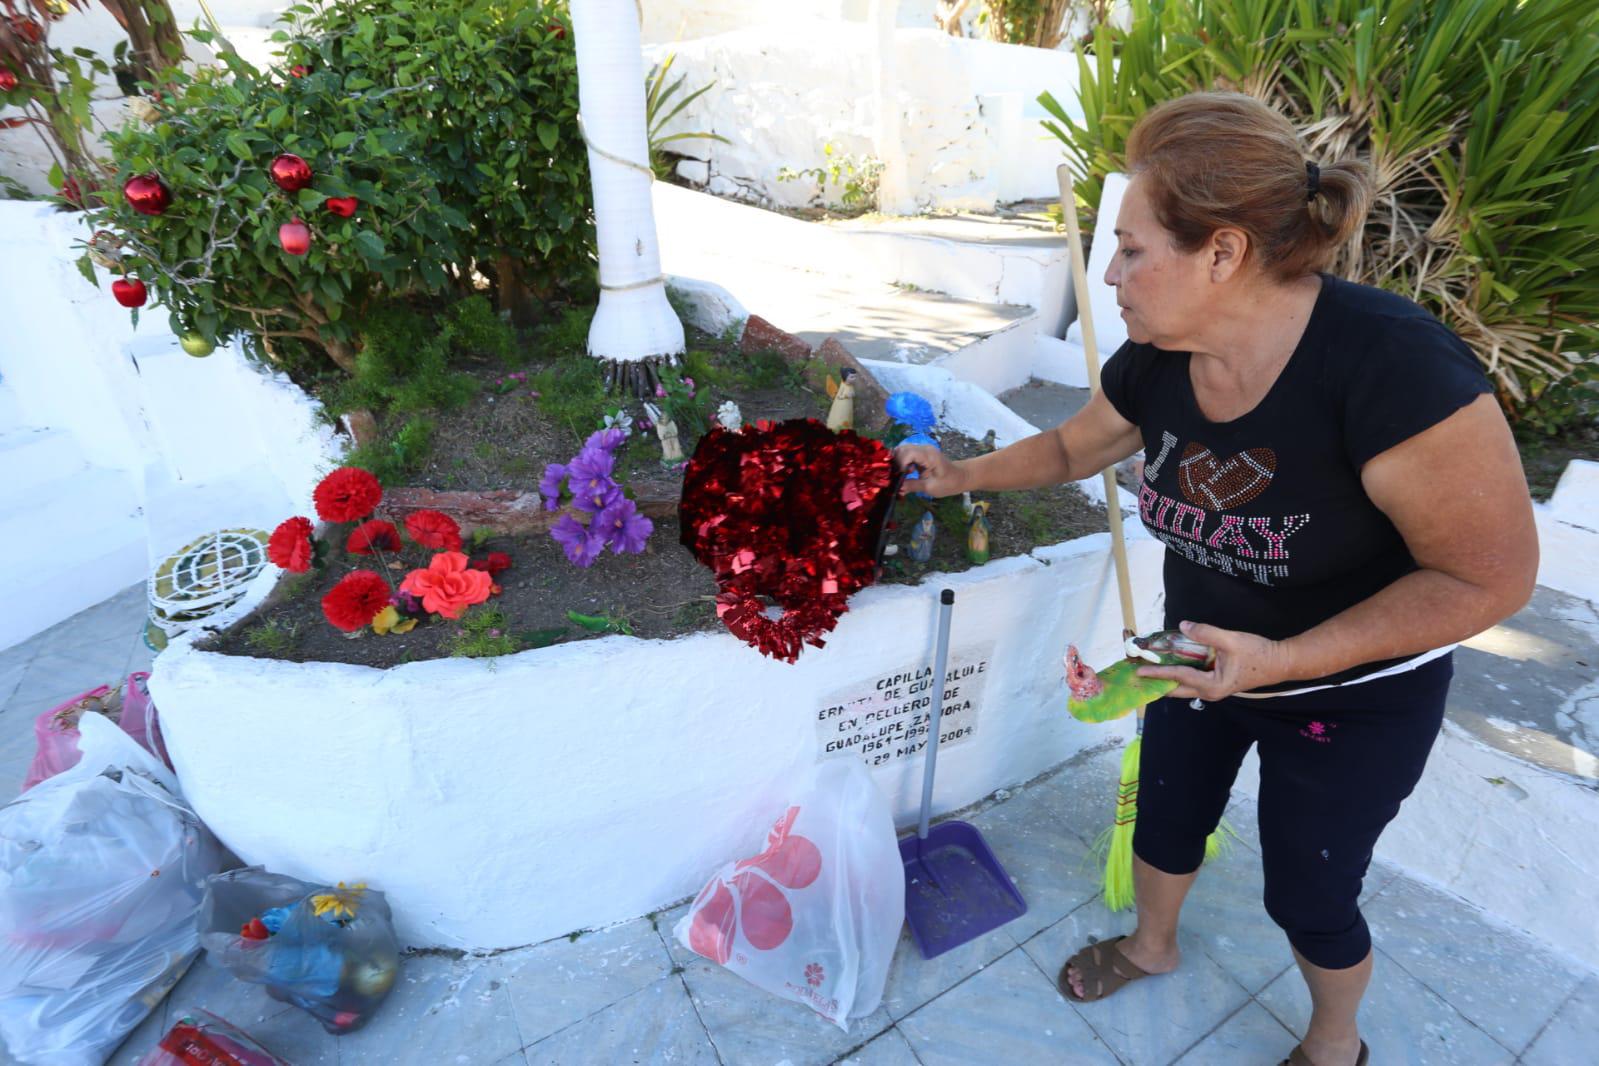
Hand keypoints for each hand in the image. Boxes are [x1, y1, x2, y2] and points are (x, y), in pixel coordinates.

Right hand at [893, 443, 967, 497]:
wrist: (961, 477)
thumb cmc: (948, 483)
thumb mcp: (930, 488)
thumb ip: (913, 486)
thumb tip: (897, 488)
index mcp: (928, 455)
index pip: (907, 453)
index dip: (900, 464)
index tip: (900, 477)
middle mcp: (924, 448)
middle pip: (902, 449)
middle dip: (897, 463)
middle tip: (899, 477)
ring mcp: (922, 449)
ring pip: (902, 450)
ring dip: (898, 462)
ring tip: (902, 474)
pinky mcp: (920, 453)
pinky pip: (906, 453)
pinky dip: (902, 462)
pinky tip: (906, 472)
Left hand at [1136, 621, 1293, 700]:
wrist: (1280, 663)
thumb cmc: (1258, 653)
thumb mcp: (1232, 640)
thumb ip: (1207, 633)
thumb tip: (1183, 626)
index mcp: (1211, 686)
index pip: (1178, 677)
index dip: (1158, 672)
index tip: (1138, 671)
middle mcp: (1208, 692)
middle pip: (1175, 688)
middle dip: (1156, 681)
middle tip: (1136, 672)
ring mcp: (1211, 689)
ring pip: (1182, 686)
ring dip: (1165, 677)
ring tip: (1147, 668)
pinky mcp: (1215, 683)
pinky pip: (1191, 680)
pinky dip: (1178, 673)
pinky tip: (1168, 663)